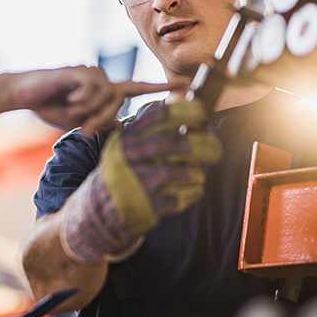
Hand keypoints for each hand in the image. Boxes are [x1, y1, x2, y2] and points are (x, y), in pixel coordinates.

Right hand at [7, 66, 180, 133]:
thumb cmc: (51, 106)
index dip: (161, 87)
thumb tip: (122, 127)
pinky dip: (80, 98)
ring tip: (70, 108)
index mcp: (104, 91)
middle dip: (102, 116)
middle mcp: (102, 78)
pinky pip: (92, 88)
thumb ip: (100, 121)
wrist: (24, 94)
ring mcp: (91, 72)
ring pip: (106, 95)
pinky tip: (67, 96)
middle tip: (83, 127)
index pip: (137, 88)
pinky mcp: (80, 69)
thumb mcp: (79, 120)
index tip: (184, 85)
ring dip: (88, 109)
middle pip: (119, 99)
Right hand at [59, 99, 221, 261]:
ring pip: (178, 171)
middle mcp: (130, 157)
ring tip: (198, 174)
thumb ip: (150, 128)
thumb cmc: (122, 171)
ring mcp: (137, 182)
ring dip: (195, 172)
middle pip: (174, 144)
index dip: (185, 111)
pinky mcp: (146, 206)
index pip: (159, 116)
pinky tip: (192, 190)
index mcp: (127, 138)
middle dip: (202, 144)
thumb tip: (188, 107)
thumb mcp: (127, 145)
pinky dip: (191, 192)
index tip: (202, 114)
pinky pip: (179, 196)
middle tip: (217, 148)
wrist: (100, 209)